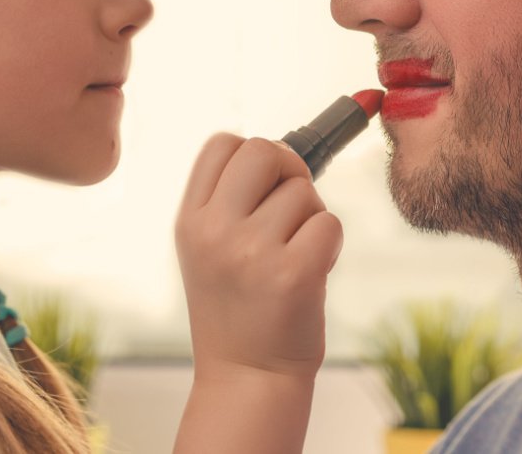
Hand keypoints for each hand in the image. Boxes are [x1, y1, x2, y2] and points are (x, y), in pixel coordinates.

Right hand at [175, 133, 343, 380]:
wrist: (247, 378)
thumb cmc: (240, 308)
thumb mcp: (210, 249)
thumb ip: (232, 199)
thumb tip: (287, 150)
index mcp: (190, 220)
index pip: (222, 144)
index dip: (253, 155)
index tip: (264, 185)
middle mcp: (214, 231)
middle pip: (264, 150)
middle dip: (290, 169)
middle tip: (292, 207)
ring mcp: (252, 252)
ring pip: (304, 192)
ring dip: (311, 218)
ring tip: (294, 256)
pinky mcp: (293, 273)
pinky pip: (330, 223)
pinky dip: (331, 244)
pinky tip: (312, 272)